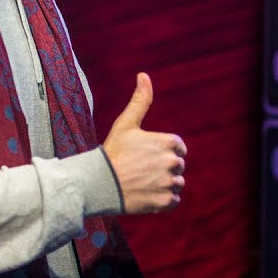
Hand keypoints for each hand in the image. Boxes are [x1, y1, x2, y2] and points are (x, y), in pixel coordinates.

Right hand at [102, 73, 186, 213]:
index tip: (147, 155)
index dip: (163, 151)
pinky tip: (146, 194)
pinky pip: (173, 201)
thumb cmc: (113, 151)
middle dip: (164, 168)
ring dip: (164, 184)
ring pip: (177, 184)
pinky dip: (162, 200)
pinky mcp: (165, 202)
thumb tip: (143, 75)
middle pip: (177, 166)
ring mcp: (169, 183)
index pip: (178, 147)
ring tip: (143, 183)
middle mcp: (173, 162)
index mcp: (169, 142)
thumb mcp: (126, 123)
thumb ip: (140, 100)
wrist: (99, 183)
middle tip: (142, 170)